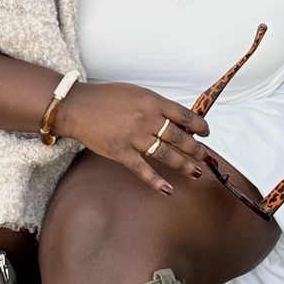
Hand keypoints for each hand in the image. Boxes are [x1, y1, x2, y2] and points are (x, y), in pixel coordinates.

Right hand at [53, 80, 210, 195]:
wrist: (77, 106)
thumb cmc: (105, 98)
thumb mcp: (135, 93)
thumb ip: (155, 105)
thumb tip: (175, 118)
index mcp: (152, 102)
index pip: (183, 115)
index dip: (199, 125)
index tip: (206, 133)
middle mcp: (147, 119)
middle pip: (179, 137)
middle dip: (195, 149)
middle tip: (204, 157)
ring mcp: (134, 138)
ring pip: (166, 154)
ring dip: (184, 165)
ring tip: (195, 172)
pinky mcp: (121, 152)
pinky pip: (143, 170)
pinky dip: (156, 181)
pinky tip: (168, 190)